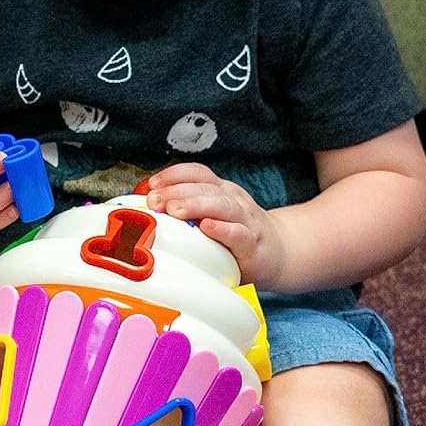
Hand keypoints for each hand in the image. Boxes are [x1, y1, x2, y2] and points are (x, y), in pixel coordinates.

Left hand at [144, 163, 285, 287]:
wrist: (276, 252)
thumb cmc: (235, 236)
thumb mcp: (211, 216)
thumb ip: (186, 212)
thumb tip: (149, 211)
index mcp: (220, 190)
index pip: (197, 173)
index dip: (173, 175)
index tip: (151, 184)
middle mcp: (233, 200)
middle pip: (204, 187)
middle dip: (176, 192)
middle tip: (155, 200)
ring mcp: (245, 220)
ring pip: (221, 205)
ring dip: (196, 205)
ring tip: (174, 211)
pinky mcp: (252, 244)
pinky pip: (238, 234)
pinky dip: (223, 230)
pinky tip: (207, 228)